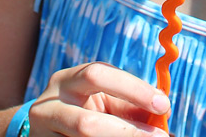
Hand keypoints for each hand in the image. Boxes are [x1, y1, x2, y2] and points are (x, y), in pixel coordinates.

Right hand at [29, 62, 170, 135]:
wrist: (46, 130)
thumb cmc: (86, 108)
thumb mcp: (104, 99)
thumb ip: (129, 103)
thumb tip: (162, 111)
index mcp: (69, 79)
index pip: (99, 74)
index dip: (133, 89)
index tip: (163, 105)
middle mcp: (50, 104)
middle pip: (86, 122)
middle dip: (126, 132)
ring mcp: (42, 132)